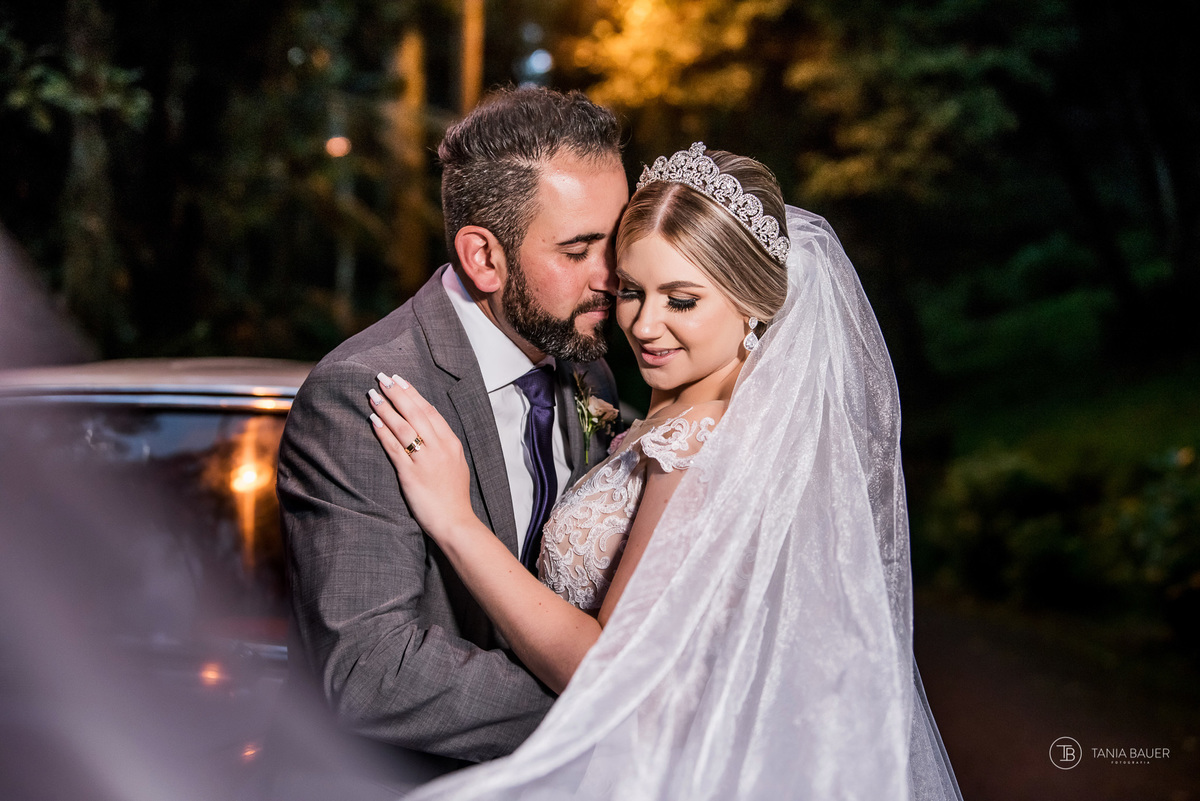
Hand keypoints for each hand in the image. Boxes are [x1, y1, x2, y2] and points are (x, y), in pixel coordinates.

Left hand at [367, 373, 474, 541]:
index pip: (430, 411)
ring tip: (373, 394)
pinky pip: (394, 448)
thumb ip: (444, 445)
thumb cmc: (453, 495)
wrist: (455, 520)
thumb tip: (430, 428)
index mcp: (451, 443)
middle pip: (415, 413)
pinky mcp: (411, 474)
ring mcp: (425, 460)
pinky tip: (372, 420)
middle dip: (397, 393)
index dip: (414, 394)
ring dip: (386, 408)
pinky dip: (383, 432)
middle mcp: (439, 447)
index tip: (401, 380)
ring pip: (403, 426)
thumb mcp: (456, 463)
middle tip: (382, 377)